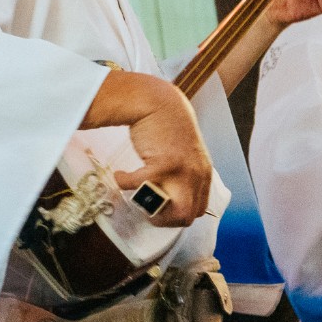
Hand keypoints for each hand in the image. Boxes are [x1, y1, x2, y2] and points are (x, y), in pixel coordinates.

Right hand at [116, 80, 210, 226]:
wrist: (157, 101)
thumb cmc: (165, 125)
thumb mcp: (184, 152)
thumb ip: (184, 172)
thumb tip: (166, 195)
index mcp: (202, 174)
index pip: (197, 210)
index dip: (174, 214)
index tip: (157, 207)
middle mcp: (197, 175)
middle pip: (185, 217)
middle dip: (162, 219)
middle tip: (144, 208)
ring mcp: (183, 171)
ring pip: (170, 212)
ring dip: (146, 206)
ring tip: (132, 192)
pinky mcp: (165, 164)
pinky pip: (140, 186)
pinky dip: (125, 182)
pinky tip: (119, 174)